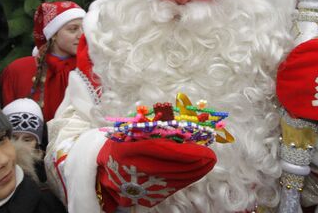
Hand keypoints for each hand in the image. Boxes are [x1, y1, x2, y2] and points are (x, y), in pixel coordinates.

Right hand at [96, 138, 215, 212]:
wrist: (106, 175)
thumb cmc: (120, 146)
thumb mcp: (129, 132)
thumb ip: (150, 126)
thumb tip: (178, 120)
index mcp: (126, 150)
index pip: (161, 150)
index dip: (184, 149)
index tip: (202, 145)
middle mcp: (134, 170)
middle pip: (171, 167)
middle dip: (195, 161)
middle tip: (211, 155)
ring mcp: (142, 187)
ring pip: (175, 179)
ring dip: (195, 171)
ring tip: (208, 161)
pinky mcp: (149, 197)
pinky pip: (173, 187)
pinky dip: (187, 178)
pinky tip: (197, 170)